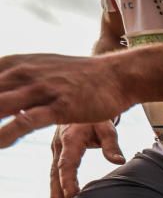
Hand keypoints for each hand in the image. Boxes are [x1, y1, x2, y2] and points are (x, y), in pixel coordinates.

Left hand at [0, 53, 130, 147]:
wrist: (117, 75)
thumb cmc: (79, 76)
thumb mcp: (41, 68)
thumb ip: (16, 76)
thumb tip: (3, 83)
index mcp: (15, 64)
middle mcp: (24, 74)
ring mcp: (42, 89)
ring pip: (0, 105)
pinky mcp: (60, 107)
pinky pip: (27, 121)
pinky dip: (7, 133)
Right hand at [50, 122, 124, 197]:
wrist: (85, 102)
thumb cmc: (99, 116)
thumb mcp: (107, 127)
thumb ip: (111, 145)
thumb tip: (119, 162)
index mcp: (70, 138)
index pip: (67, 164)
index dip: (68, 181)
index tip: (72, 196)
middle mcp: (59, 144)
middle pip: (56, 171)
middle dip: (58, 190)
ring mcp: (56, 147)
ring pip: (53, 172)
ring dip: (55, 190)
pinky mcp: (58, 150)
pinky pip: (56, 169)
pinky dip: (56, 183)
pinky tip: (59, 197)